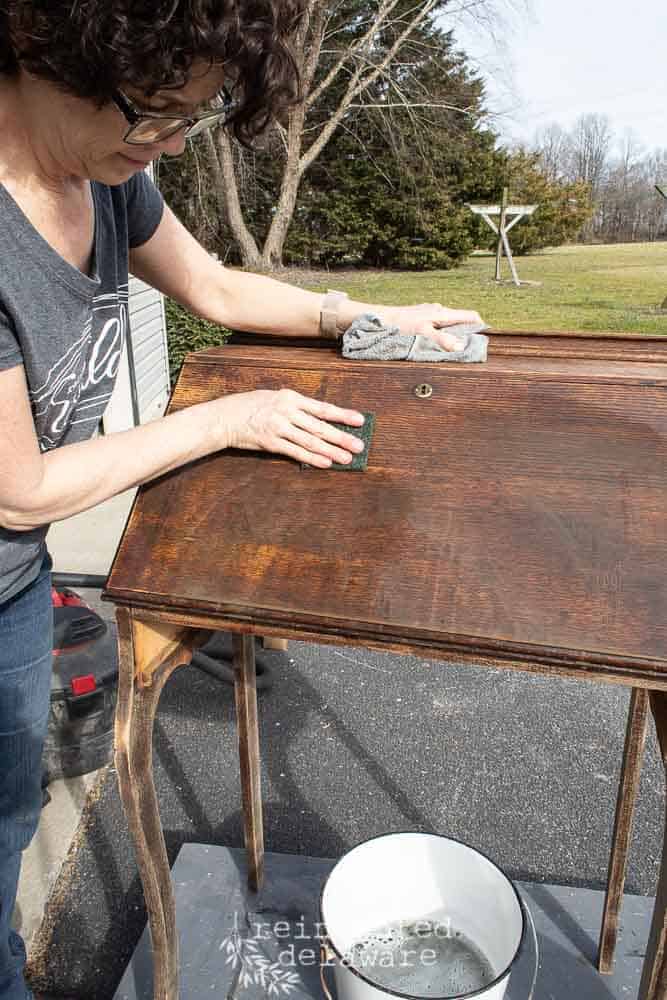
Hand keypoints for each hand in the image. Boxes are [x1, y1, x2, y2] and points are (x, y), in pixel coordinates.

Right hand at [218, 389, 365, 467]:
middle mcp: (287, 411)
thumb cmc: (250, 406)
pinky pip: (296, 452)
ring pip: (311, 440)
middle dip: (342, 437)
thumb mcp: (274, 398)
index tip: (360, 421)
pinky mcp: (271, 442)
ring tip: (347, 458)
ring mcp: (279, 427)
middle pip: (321, 426)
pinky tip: (326, 463)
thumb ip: (295, 407)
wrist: (225, 417)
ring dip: (331, 451)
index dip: (343, 415)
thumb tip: (319, 420)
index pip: (323, 407)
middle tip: (360, 446)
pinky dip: (313, 458)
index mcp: (290, 397)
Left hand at [379, 303, 484, 350]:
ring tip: (451, 350)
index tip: (483, 340)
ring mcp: (430, 313)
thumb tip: (460, 346)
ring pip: (449, 324)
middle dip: (466, 334)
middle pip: (461, 321)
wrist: (381, 318)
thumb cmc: (401, 325)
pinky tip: (434, 344)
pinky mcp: (421, 318)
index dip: (480, 327)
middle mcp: (439, 311)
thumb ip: (442, 340)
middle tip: (467, 350)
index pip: (471, 316)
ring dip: (452, 335)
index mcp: (443, 313)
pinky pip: (438, 325)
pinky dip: (441, 334)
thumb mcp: (423, 333)